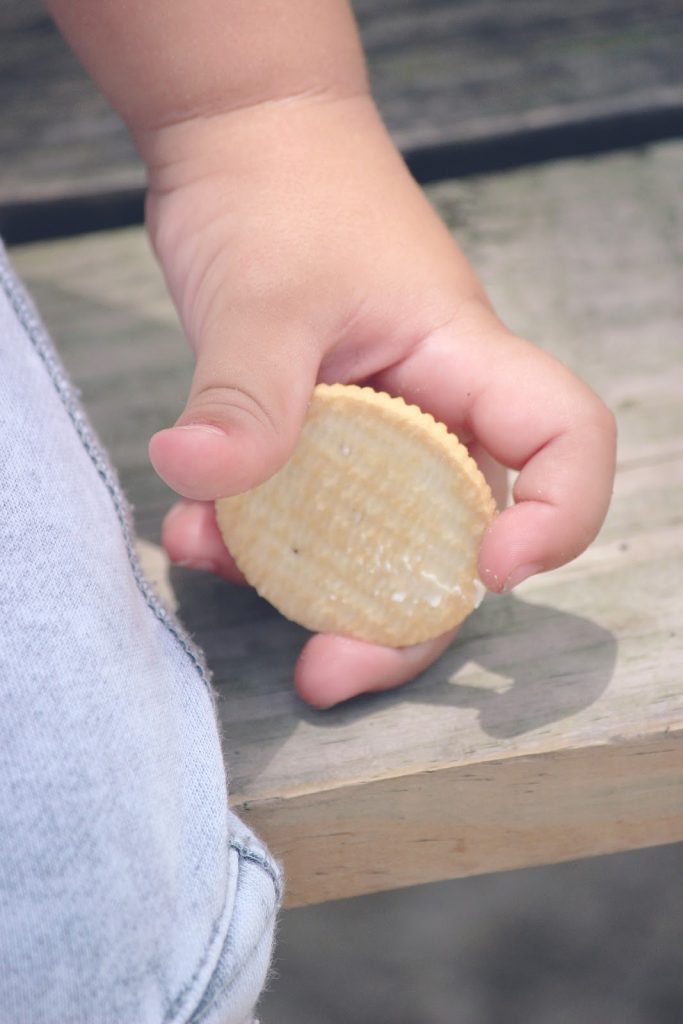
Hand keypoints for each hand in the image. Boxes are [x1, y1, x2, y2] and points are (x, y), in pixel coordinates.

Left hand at [145, 95, 615, 707]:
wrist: (239, 143)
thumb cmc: (282, 190)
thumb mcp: (262, 296)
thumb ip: (244, 391)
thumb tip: (198, 473)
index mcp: (463, 362)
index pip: (565, 441)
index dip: (559, 518)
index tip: (491, 571)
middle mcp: (432, 409)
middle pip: (457, 538)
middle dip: (402, 620)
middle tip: (329, 670)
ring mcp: (373, 428)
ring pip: (372, 541)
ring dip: (306, 586)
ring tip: (224, 574)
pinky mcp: (317, 434)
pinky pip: (303, 513)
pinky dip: (253, 536)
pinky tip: (197, 529)